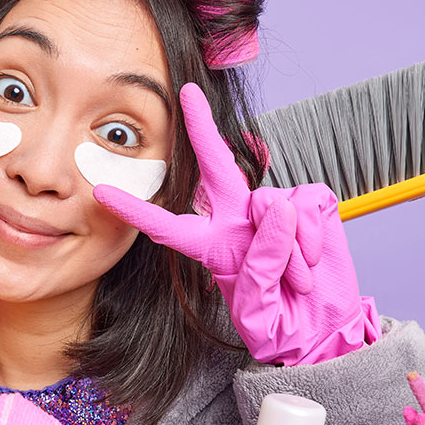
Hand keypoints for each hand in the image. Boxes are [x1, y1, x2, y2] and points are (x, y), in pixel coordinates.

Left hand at [92, 83, 379, 366]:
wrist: (323, 331)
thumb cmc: (280, 325)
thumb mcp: (257, 308)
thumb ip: (261, 263)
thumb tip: (279, 211)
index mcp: (213, 247)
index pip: (167, 226)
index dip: (135, 210)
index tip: (102, 192)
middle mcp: (239, 220)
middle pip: (215, 169)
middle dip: (201, 129)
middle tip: (187, 93)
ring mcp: (276, 211)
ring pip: (272, 203)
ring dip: (287, 250)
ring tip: (294, 280)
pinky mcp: (311, 205)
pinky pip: (306, 207)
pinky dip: (311, 238)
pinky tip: (311, 261)